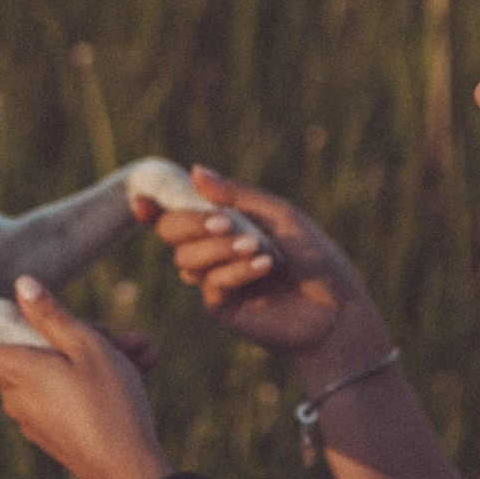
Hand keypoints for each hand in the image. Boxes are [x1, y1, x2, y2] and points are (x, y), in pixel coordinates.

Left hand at [0, 279, 170, 478]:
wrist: (129, 470)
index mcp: (15, 372)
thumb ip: (52, 315)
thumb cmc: (109, 401)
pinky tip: (141, 371)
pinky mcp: (54, 436)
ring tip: (145, 350)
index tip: (26, 324)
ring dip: (98, 359)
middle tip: (118, 334)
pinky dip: (95, 384)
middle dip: (74, 338)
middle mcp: (16, 399)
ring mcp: (34, 420)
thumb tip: (22, 285)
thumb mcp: (87, 346)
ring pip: (57, 375)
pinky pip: (67, 398)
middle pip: (29, 356)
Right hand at [138, 166, 388, 378]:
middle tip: (223, 221)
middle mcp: (213, 250)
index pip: (178, 212)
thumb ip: (235, 195)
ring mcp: (214, 280)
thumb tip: (194, 171)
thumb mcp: (278, 215)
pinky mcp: (221, 307)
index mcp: (224, 223)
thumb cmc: (313, 257)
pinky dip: (236, 269)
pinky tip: (265, 266)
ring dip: (218, 247)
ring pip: (185, 260)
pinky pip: (210, 283)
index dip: (155, 206)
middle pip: (170, 233)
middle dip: (189, 223)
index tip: (144, 201)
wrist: (335, 308)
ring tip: (256, 246)